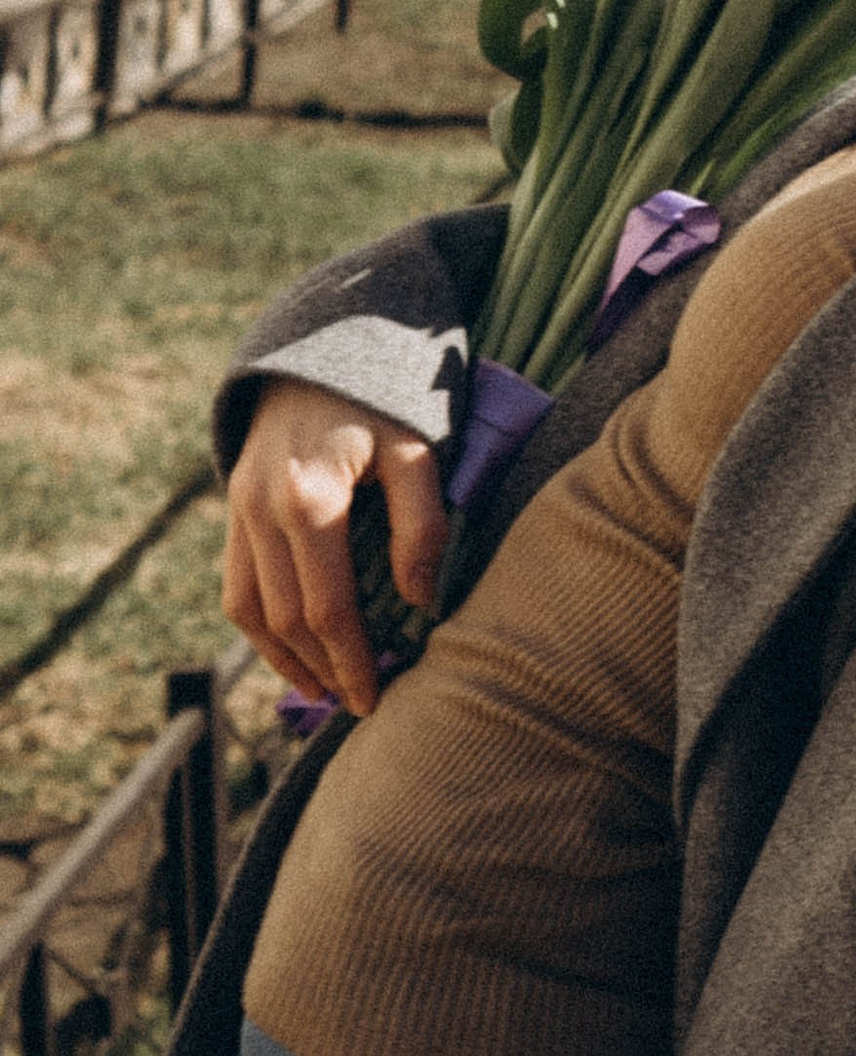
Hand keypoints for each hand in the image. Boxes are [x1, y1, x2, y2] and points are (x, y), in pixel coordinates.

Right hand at [222, 379, 446, 717]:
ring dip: (283, 660)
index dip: (350, 659)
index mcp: (310, 498)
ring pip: (250, 609)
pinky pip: (236, 584)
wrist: (318, 351)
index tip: (374, 697)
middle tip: (357, 704)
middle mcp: (262, 510)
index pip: (327, 606)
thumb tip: (418, 602)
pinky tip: (289, 651)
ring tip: (321, 692)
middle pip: (286, 617)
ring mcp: (239, 510)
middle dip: (322, 668)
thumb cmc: (382, 399)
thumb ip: (422, 525)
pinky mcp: (233, 509)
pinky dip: (258, 627)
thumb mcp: (417, 448)